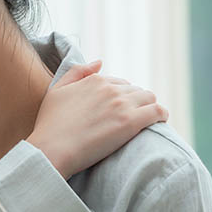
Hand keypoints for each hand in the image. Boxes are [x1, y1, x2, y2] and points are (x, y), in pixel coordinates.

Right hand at [26, 59, 167, 179]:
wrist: (52, 150)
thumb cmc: (50, 125)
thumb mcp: (57, 90)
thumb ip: (77, 72)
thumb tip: (100, 62)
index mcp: (95, 80)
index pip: (119, 83)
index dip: (121, 97)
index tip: (119, 110)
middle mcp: (110, 89)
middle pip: (136, 91)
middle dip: (136, 102)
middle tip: (132, 119)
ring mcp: (122, 104)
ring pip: (149, 98)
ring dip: (149, 108)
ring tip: (146, 121)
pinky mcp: (131, 122)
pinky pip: (158, 112)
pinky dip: (162, 115)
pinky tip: (160, 123)